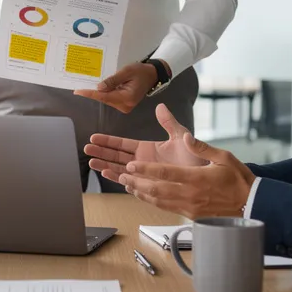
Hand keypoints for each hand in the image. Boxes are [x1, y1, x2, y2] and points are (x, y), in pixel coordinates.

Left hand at [73, 62, 161, 113]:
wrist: (152, 75)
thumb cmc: (141, 71)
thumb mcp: (127, 71)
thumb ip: (113, 80)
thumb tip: (99, 87)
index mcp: (127, 98)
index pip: (104, 96)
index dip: (90, 93)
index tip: (78, 91)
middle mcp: (125, 105)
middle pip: (104, 99)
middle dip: (92, 92)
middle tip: (79, 83)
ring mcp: (124, 106)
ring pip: (106, 99)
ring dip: (97, 92)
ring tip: (85, 84)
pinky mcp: (123, 104)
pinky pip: (110, 98)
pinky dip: (104, 92)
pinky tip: (97, 86)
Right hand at [84, 104, 205, 181]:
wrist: (205, 176)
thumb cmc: (195, 157)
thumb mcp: (181, 136)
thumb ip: (169, 122)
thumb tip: (160, 107)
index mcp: (147, 148)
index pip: (122, 144)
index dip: (108, 141)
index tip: (95, 137)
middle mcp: (142, 161)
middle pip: (116, 156)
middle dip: (101, 153)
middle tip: (87, 149)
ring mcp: (144, 174)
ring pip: (119, 169)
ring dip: (105, 165)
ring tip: (91, 162)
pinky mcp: (148, 184)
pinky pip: (129, 182)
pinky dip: (118, 178)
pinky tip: (107, 174)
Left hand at [118, 133, 255, 218]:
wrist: (251, 205)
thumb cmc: (239, 180)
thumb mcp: (224, 158)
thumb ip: (203, 148)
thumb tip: (188, 137)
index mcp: (197, 178)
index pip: (165, 173)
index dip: (145, 169)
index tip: (131, 165)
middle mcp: (190, 194)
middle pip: (156, 189)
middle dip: (136, 181)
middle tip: (120, 174)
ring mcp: (189, 207)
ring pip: (158, 201)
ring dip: (140, 192)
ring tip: (126, 184)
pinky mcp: (190, 214)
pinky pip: (166, 207)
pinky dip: (152, 201)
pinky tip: (144, 195)